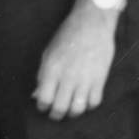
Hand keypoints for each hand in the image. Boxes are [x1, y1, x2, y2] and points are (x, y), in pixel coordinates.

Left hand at [33, 0, 117, 118]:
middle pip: (60, 107)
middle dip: (56, 115)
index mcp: (52, 70)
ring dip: (72, 114)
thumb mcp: (48, 54)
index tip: (43, 107)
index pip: (44, 98)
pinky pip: (95, 102)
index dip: (42, 106)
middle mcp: (68, 77)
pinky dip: (89, 106)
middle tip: (55, 115)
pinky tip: (85, 102)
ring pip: (78, 109)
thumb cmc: (66, 37)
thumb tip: (37, 94)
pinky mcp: (100, 79)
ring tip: (70, 111)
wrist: (91, 24)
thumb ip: (42, 75)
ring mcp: (85, 79)